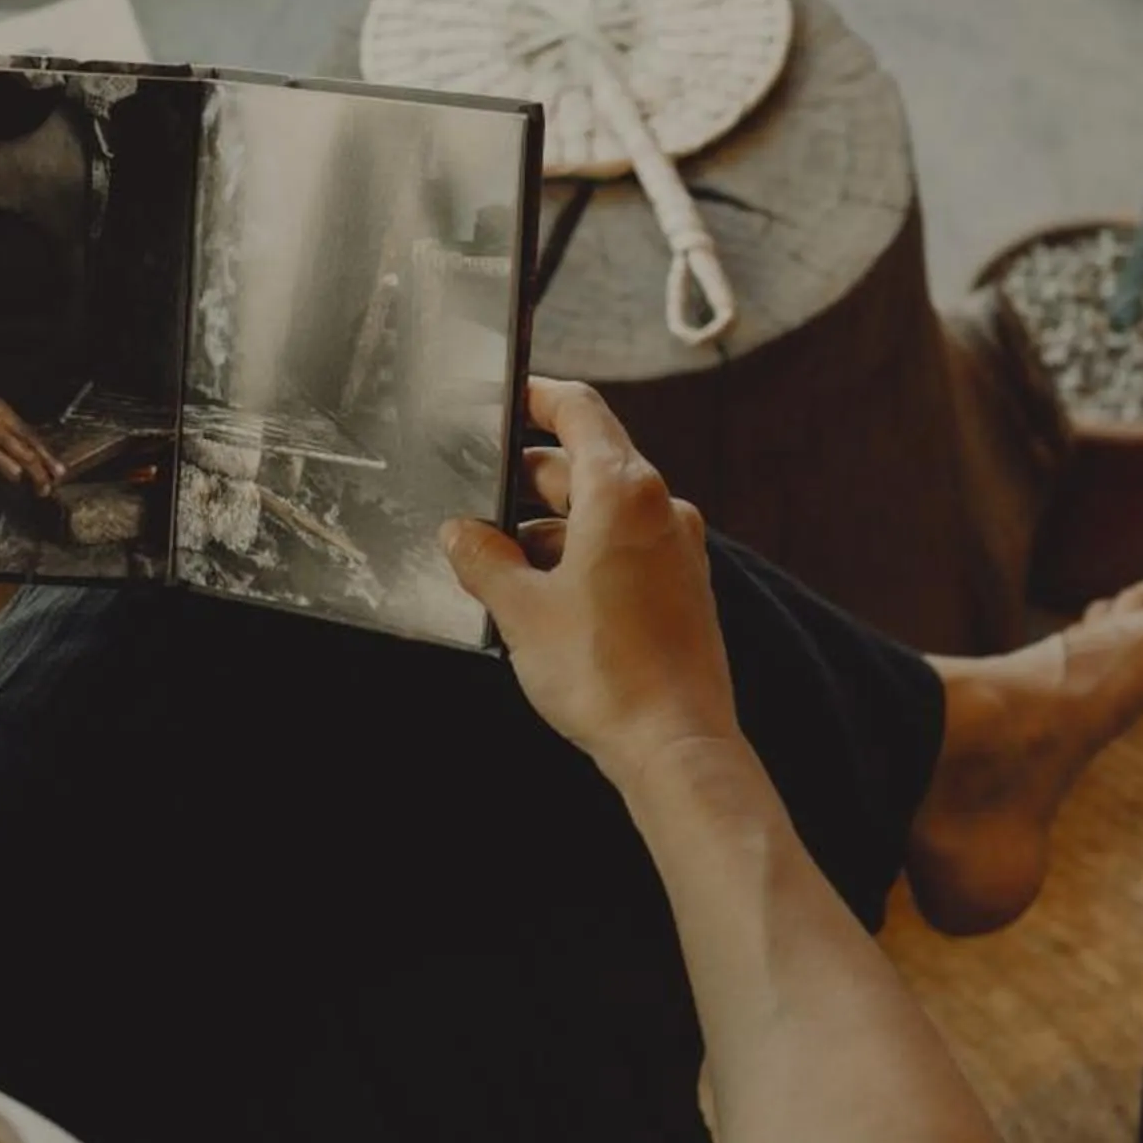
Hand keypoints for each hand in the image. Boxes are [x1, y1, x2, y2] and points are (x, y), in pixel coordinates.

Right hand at [0, 355, 61, 490]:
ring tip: (23, 483)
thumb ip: (9, 427)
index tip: (59, 471)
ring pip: (5, 465)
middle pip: (23, 454)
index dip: (46, 457)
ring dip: (16, 476)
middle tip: (46, 487)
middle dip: (38, 474)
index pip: (30, 437)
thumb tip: (33, 448)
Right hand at [440, 377, 739, 794]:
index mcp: (623, 492)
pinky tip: (544, 596)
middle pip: (587, 465)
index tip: (507, 397)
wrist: (674, 745)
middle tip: (477, 501)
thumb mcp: (520, 611)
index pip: (579, 411)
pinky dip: (583, 555)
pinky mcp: (682, 588)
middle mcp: (660, 509)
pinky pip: (624, 548)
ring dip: (552, 528)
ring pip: (602, 513)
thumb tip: (460, 535)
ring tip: (500, 565)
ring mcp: (677, 549)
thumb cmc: (605, 674)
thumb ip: (483, 561)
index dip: (538, 397)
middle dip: (529, 480)